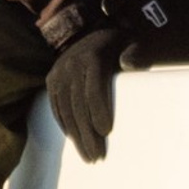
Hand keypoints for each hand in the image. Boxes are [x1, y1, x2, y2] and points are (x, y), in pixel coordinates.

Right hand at [44, 24, 144, 162]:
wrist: (96, 31)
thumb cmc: (122, 44)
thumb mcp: (134, 43)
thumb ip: (136, 53)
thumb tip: (130, 64)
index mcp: (93, 57)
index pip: (94, 88)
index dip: (99, 110)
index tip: (107, 132)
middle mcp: (72, 65)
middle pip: (79, 105)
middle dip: (87, 133)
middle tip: (97, 157)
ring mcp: (59, 72)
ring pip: (66, 110)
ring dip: (76, 136)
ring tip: (88, 156)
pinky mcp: (51, 79)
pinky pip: (56, 106)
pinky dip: (64, 124)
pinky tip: (74, 139)